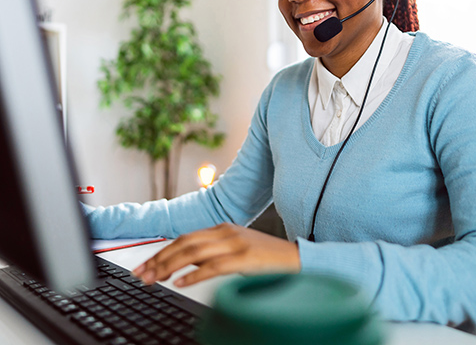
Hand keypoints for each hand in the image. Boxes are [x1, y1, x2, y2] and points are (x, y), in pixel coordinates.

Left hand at [132, 223, 300, 286]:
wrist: (296, 258)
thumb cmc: (266, 258)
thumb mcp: (236, 249)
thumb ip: (212, 253)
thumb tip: (184, 265)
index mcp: (223, 228)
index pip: (185, 238)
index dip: (162, 251)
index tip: (144, 266)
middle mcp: (226, 232)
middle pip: (185, 243)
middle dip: (159, 259)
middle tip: (141, 274)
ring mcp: (236, 243)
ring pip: (194, 252)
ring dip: (170, 266)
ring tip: (154, 279)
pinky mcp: (245, 258)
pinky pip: (214, 266)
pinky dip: (194, 275)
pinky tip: (180, 283)